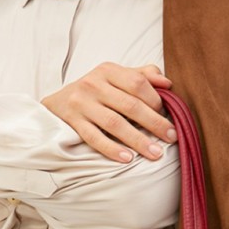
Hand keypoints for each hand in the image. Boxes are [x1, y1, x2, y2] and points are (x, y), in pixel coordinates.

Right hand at [41, 63, 177, 163]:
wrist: (57, 103)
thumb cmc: (95, 91)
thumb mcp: (115, 78)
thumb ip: (142, 76)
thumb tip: (168, 82)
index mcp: (108, 70)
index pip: (137, 83)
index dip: (156, 100)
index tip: (169, 116)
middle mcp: (93, 84)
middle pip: (130, 105)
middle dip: (154, 123)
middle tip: (172, 138)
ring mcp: (81, 103)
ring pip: (114, 123)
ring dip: (138, 140)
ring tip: (155, 153)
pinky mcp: (72, 121)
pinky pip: (94, 138)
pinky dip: (111, 149)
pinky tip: (127, 158)